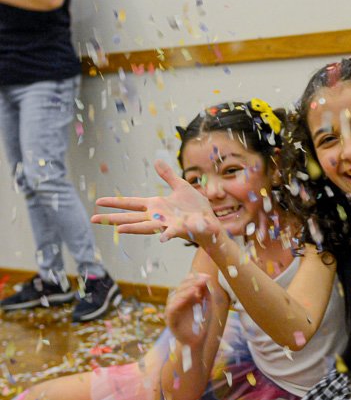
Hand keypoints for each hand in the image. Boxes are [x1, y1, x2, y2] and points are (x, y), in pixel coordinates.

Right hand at [92, 159, 217, 243]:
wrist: (209, 220)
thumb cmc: (195, 206)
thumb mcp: (180, 186)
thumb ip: (168, 176)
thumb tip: (157, 161)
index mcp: (155, 206)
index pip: (131, 203)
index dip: (115, 202)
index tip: (98, 201)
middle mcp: (156, 216)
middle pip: (130, 217)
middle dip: (112, 218)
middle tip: (93, 219)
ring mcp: (166, 224)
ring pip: (145, 227)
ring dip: (133, 228)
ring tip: (118, 230)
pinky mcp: (179, 229)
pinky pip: (172, 233)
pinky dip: (166, 235)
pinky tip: (161, 238)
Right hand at [166, 273, 212, 347]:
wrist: (197, 341)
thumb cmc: (201, 324)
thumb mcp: (207, 306)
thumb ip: (207, 294)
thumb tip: (207, 280)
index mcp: (184, 297)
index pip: (186, 283)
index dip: (195, 278)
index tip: (207, 277)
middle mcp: (177, 302)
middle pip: (181, 287)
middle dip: (192, 283)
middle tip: (203, 281)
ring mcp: (172, 311)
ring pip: (175, 297)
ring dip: (185, 292)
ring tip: (196, 289)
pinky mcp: (170, 320)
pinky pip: (171, 310)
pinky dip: (177, 303)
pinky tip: (184, 299)